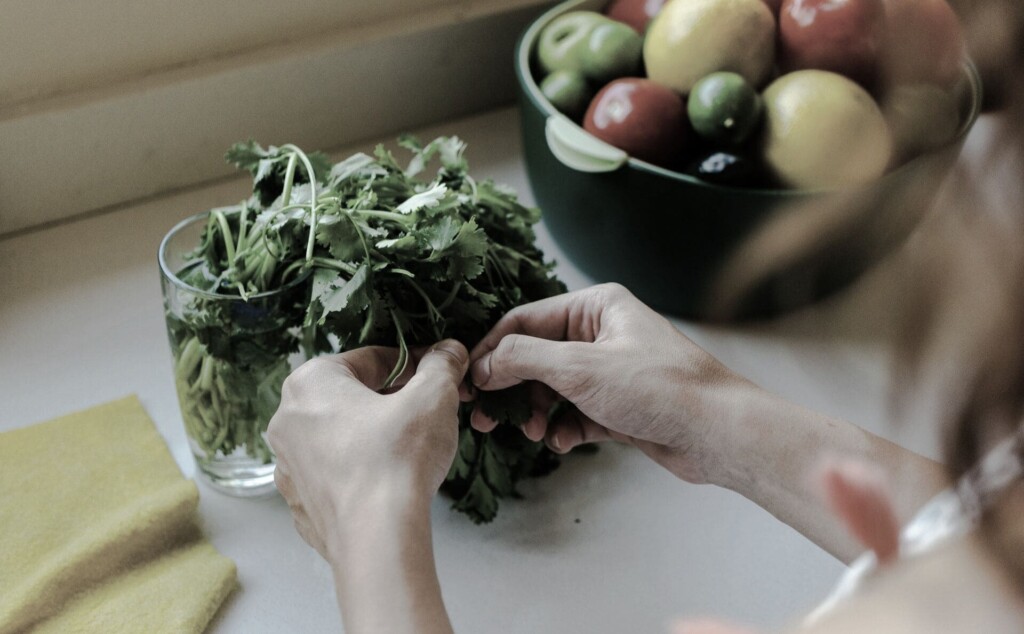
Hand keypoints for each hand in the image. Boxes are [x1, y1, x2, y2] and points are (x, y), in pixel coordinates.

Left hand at [267, 340, 468, 557]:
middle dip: (389, 399)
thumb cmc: (397, 457)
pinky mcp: (300, 504)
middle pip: (349, 396)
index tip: (436, 374)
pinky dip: (357, 472)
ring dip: (370, 435)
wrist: (377, 537)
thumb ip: (441, 365)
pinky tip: (386, 482)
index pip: (369, 358)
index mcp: (310, 382)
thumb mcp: (433, 396)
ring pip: (338, 437)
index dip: (411, 364)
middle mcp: (287, 420)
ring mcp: (288, 466)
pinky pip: (333, 475)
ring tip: (409, 448)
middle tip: (427, 411)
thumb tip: (449, 351)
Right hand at [468, 283, 755, 483]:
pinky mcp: (619, 405)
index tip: (467, 380)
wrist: (718, 433)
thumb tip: (483, 364)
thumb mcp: (581, 369)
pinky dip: (564, 428)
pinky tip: (564, 442)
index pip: (524, 321)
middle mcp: (602, 333)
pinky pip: (576, 413)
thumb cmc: (660, 387)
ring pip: (554, 388)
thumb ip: (524, 360)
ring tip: (534, 433)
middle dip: (512, 388)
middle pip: (536, 357)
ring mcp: (610, 370)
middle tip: (486, 417)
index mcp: (595, 307)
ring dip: (538, 411)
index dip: (491, 350)